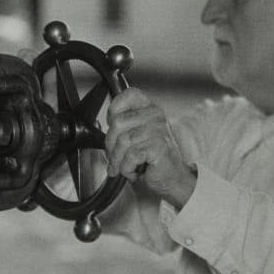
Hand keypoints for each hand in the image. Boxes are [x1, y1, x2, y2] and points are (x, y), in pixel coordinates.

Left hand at [105, 88, 196, 209]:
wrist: (171, 178)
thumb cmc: (151, 158)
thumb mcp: (136, 135)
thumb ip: (122, 125)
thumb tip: (102, 126)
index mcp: (149, 108)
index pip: (128, 95)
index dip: (113, 110)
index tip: (112, 126)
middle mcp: (155, 115)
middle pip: (118, 122)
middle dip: (110, 145)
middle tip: (114, 157)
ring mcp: (158, 130)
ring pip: (122, 141)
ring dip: (118, 160)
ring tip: (123, 166)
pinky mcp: (159, 146)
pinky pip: (131, 156)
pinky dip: (127, 168)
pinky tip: (134, 170)